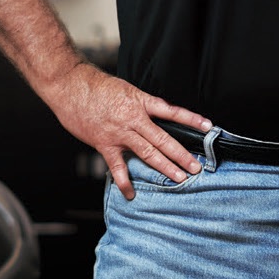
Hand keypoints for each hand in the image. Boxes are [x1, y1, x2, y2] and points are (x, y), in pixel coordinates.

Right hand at [46, 62, 211, 198]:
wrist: (70, 85)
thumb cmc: (96, 85)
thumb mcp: (126, 89)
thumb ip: (142, 104)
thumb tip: (157, 115)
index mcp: (141, 103)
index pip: (172, 112)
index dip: (191, 119)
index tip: (208, 127)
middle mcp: (134, 119)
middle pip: (164, 139)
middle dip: (182, 155)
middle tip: (197, 168)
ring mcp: (120, 133)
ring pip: (147, 153)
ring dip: (165, 167)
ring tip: (180, 179)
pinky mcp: (104, 144)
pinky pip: (117, 166)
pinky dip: (124, 181)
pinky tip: (131, 194)